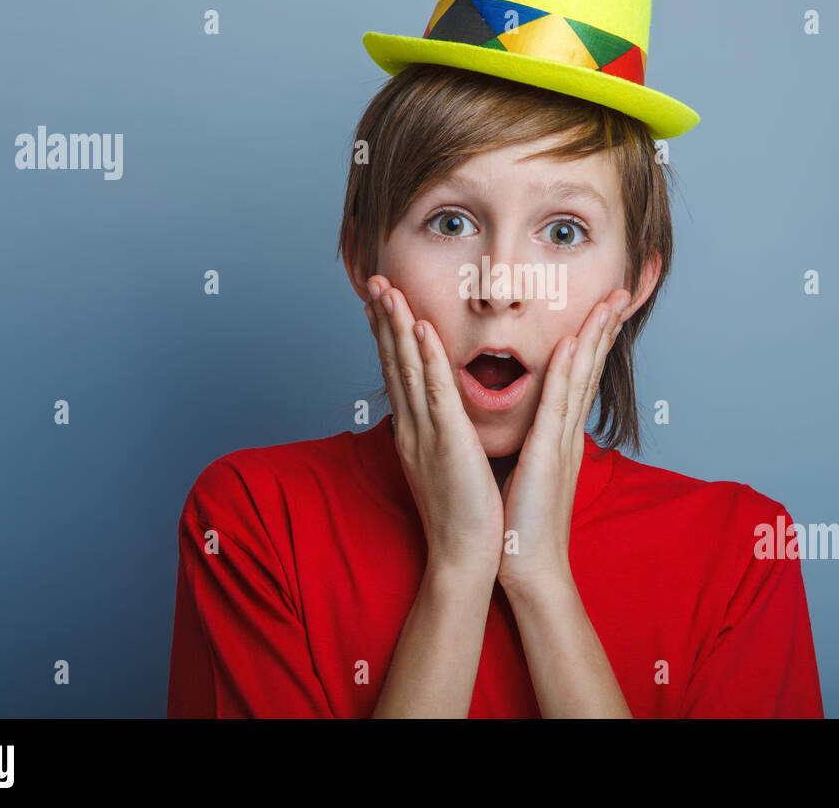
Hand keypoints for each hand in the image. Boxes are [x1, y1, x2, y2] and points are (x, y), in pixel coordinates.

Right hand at [364, 275, 504, 577]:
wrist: (465, 558)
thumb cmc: (464, 516)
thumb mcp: (447, 466)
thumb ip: (443, 436)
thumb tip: (442, 416)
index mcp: (416, 432)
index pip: (399, 373)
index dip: (388, 335)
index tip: (381, 303)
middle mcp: (413, 427)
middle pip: (394, 363)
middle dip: (383, 319)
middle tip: (373, 280)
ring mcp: (426, 433)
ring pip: (408, 369)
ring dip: (396, 325)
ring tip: (386, 289)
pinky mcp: (448, 442)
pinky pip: (435, 392)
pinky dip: (426, 357)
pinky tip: (420, 328)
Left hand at [496, 288, 631, 596]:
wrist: (530, 568)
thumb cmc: (522, 526)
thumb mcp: (528, 473)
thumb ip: (532, 445)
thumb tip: (526, 428)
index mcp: (560, 437)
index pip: (578, 378)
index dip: (592, 342)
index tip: (601, 309)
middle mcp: (568, 434)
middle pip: (589, 370)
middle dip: (605, 329)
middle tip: (620, 291)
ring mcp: (562, 442)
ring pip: (580, 378)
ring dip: (594, 337)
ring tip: (608, 302)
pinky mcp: (547, 454)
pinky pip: (557, 405)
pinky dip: (566, 371)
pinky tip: (573, 343)